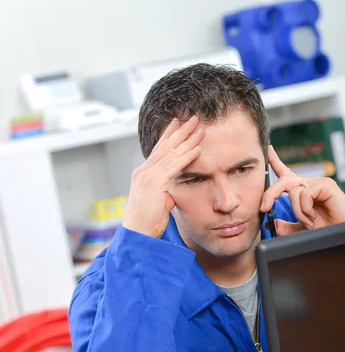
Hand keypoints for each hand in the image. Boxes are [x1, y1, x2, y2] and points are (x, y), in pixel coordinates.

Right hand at [123, 116, 204, 237]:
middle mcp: (144, 171)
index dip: (170, 136)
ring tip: (200, 128)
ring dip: (188, 139)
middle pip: (166, 146)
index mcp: (144, 174)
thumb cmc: (148, 222)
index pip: (159, 150)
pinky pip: (174, 165)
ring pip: (172, 153)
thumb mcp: (159, 203)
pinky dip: (187, 156)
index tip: (179, 123)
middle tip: (193, 117)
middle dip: (180, 131)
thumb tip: (174, 191)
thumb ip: (166, 192)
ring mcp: (147, 175)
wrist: (137, 234)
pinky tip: (198, 148)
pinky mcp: (154, 182)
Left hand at [260, 145, 344, 234]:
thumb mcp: (300, 230)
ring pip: (293, 190)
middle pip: (283, 180)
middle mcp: (308, 184)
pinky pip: (304, 194)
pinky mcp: (326, 185)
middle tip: (264, 208)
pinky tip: (315, 216)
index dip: (275, 160)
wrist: (341, 235)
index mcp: (302, 192)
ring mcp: (318, 183)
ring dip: (297, 211)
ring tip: (309, 222)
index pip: (285, 173)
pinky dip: (305, 209)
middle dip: (270, 194)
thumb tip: (272, 224)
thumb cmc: (326, 230)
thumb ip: (286, 227)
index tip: (267, 149)